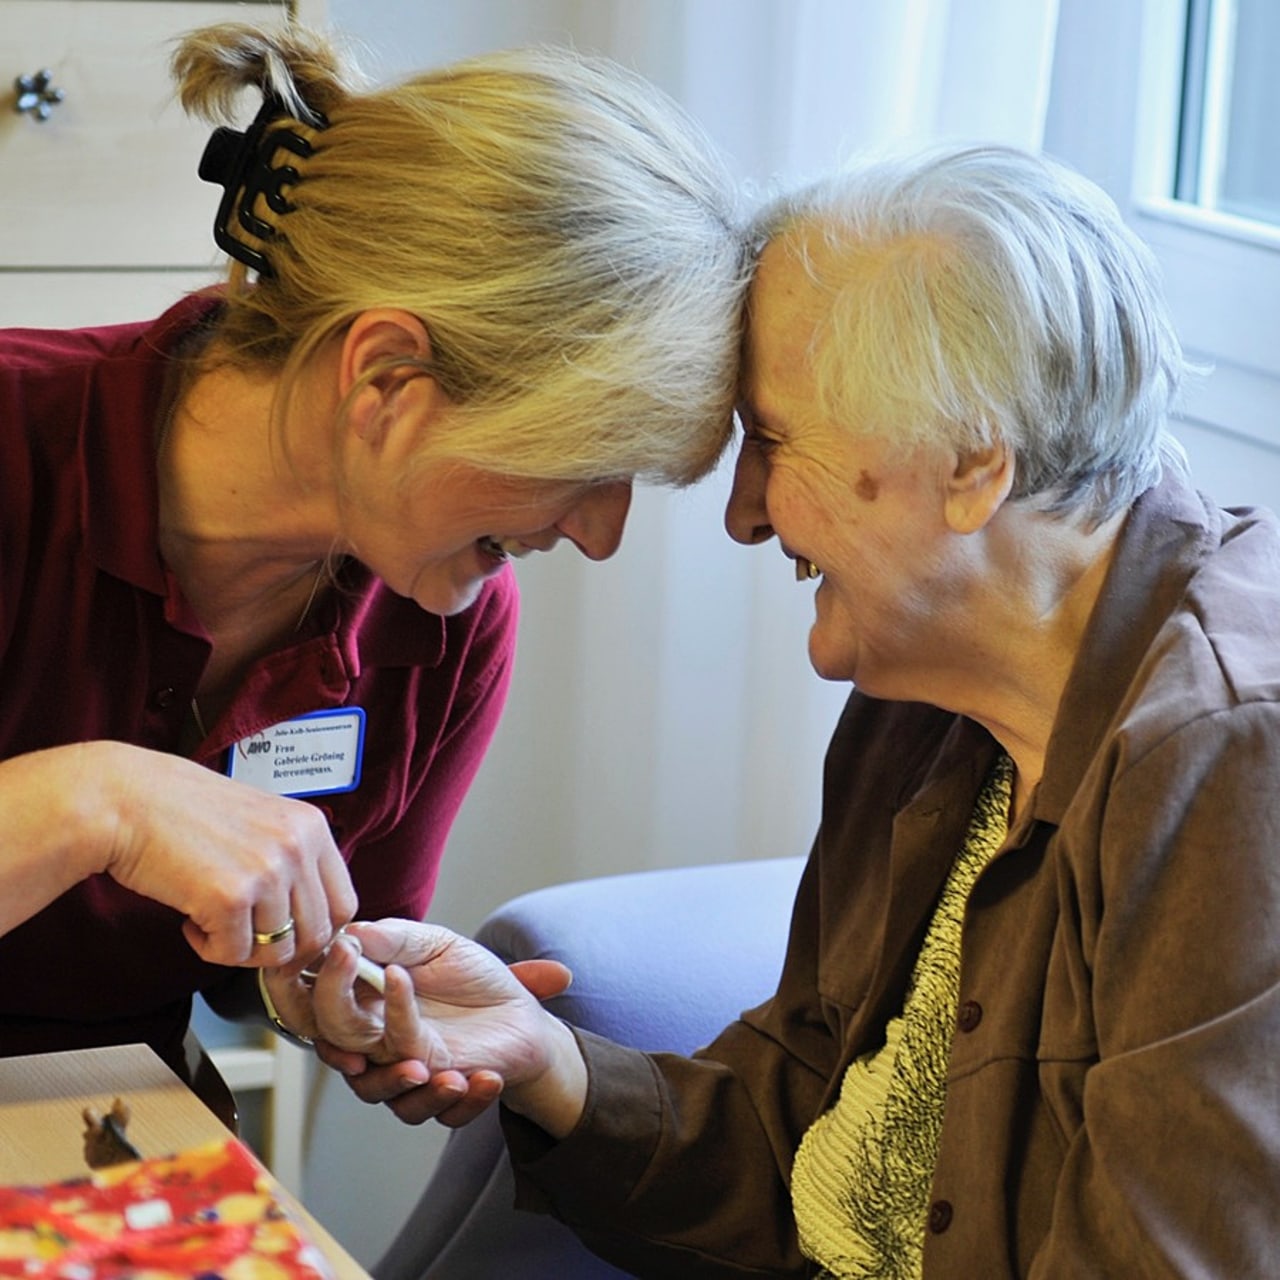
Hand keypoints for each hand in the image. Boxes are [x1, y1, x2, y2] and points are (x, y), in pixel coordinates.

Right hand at [0, 741, 356, 966]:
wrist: (124, 799)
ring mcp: (268, 872)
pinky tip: (190, 920)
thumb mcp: (260, 819)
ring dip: (241, 949)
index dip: (317, 931)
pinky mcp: (230, 897)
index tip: (289, 938)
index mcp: (311, 826)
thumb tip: (309, 913)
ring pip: (277, 951)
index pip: (344, 903)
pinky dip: (209, 948)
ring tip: (212, 922)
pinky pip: (233, 954)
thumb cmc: (182, 810)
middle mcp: (298, 846)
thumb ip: (290, 858)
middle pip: (318, 934)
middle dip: (281, 950)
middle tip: (247, 940)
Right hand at [309, 923, 585, 1133]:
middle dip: (348, 1036)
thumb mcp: (438, 945)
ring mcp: (406, 1068)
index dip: (323, 988)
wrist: (521, 1010)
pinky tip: (486, 1077)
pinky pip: (437, 1112)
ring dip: (401, 1081)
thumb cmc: (472, 976)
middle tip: (388, 1008)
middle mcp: (377, 1040)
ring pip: (377, 1090)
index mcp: (367, 1001)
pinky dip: (461, 1101)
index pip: (323, 1004)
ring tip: (445, 1071)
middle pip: (340, 1049)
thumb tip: (351, 932)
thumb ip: (395, 940)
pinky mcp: (441, 1092)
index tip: (345, 955)